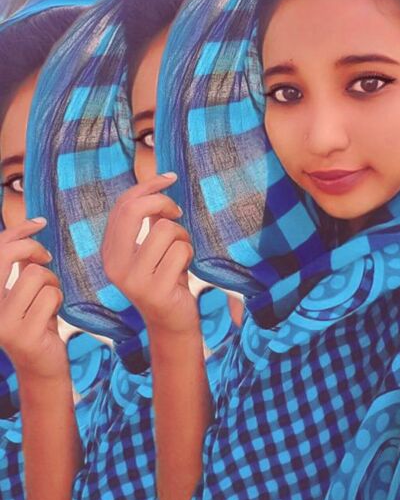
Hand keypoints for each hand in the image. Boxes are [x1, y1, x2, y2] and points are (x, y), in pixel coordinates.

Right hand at [0, 218, 68, 380]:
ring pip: (35, 275)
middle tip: (47, 257)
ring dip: (51, 283)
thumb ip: (22, 264)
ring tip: (49, 299)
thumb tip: (31, 230)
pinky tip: (52, 316)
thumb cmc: (36, 321)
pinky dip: (58, 300)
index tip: (38, 222)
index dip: (17, 230)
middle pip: (8, 255)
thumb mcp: (26, 290)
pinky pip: (50, 296)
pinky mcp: (20, 334)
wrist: (42, 366)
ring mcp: (0, 322)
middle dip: (34, 249)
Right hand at [102, 173, 198, 336]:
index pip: (123, 205)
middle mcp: (114, 264)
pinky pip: (181, 251)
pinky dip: (189, 255)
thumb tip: (159, 181)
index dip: (148, 185)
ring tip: (179, 255)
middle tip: (177, 212)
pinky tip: (183, 271)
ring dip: (182, 237)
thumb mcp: (153, 245)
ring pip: (165, 230)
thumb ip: (150, 218)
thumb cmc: (166, 276)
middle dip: (162, 202)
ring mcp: (132, 279)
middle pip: (134, 210)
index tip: (170, 178)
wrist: (171, 321)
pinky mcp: (154, 291)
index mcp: (110, 250)